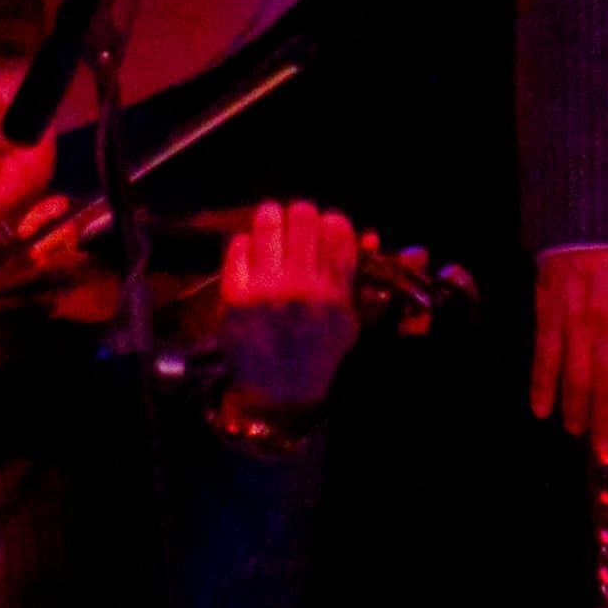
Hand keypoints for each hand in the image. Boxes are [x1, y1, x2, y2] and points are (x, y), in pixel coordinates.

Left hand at [216, 200, 366, 412]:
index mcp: (335, 293)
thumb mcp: (349, 321)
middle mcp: (303, 288)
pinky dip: (245, 244)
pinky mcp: (235, 296)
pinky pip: (239, 247)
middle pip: (304, 217)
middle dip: (300, 215)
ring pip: (268, 223)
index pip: (338, 231)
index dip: (331, 222)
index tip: (325, 227)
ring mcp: (267, 291)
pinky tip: (251, 252)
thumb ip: (361, 279)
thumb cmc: (318, 354)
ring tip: (270, 224)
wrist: (277, 392)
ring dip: (270, 219)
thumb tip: (372, 235)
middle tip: (295, 224)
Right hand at [531, 245, 607, 458]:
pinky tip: (542, 410)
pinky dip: (542, 388)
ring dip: (576, 411)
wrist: (591, 223)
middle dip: (606, 423)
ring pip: (576, 379)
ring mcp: (577, 324)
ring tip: (577, 432)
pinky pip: (544, 359)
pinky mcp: (548, 316)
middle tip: (603, 450)